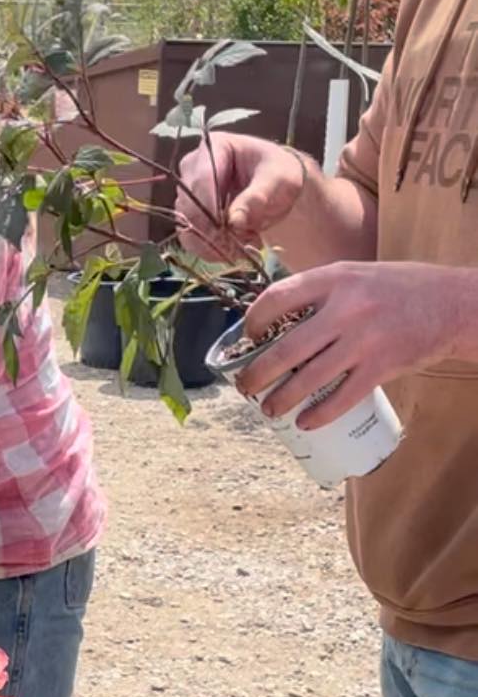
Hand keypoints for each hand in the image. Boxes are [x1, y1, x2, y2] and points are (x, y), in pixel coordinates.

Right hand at [176, 134, 310, 259]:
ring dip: (214, 242)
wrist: (277, 187)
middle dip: (213, 229)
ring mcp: (189, 193)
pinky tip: (234, 249)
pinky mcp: (191, 215)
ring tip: (246, 243)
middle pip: (189, 204)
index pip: (202, 178)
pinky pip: (191, 239)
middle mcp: (193, 167)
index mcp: (214, 146)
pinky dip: (211, 250)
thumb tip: (235, 220)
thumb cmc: (278, 174)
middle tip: (242, 242)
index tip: (226, 229)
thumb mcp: (278, 180)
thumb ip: (257, 197)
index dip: (210, 206)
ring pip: (187, 225)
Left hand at [239, 262, 476, 426]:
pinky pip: (342, 397)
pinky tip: (306, 422)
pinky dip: (320, 414)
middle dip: (257, 373)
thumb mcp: (356, 274)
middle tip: (244, 386)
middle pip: (286, 348)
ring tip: (269, 409)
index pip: (278, 298)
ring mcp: (364, 340)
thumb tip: (278, 316)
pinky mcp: (382, 367)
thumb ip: (321, 291)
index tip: (248, 337)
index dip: (254, 320)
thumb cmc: (401, 288)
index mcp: (335, 279)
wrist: (452, 304)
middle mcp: (346, 309)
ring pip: (309, 378)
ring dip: (282, 399)